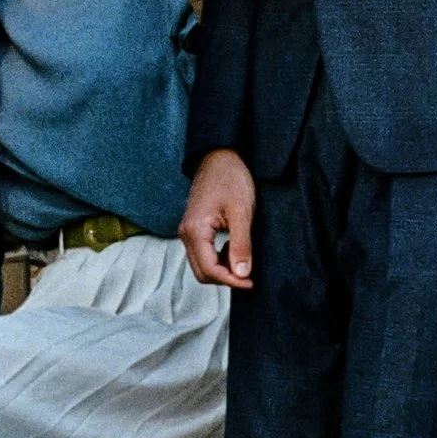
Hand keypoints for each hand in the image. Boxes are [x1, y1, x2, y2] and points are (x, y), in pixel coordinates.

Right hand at [180, 147, 255, 290]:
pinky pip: (202, 254)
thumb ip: (241, 244)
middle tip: (249, 275)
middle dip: (225, 278)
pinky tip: (234, 248)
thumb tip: (242, 274)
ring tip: (243, 258)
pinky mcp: (194, 229)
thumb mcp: (241, 212)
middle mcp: (186, 234)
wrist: (220, 156)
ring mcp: (188, 231)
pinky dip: (218, 259)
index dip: (231, 281)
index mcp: (195, 230)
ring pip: (201, 265)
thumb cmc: (231, 179)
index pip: (210, 270)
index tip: (251, 281)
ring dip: (222, 269)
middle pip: (202, 273)